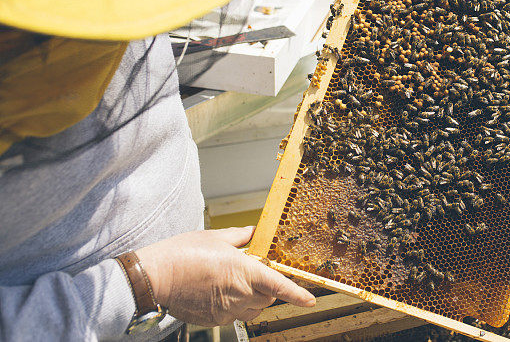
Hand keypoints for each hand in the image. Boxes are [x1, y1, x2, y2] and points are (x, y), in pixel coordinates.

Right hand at [136, 226, 314, 325]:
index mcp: (244, 272)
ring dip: (254, 298)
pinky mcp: (215, 320)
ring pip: (254, 309)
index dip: (297, 294)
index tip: (310, 299)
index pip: (279, 286)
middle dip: (267, 286)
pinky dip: (236, 306)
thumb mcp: (216, 237)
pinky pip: (236, 316)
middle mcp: (239, 294)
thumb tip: (254, 233)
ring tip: (234, 283)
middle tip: (251, 273)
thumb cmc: (183, 253)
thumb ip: (240, 237)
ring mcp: (227, 310)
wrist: (156, 276)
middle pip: (268, 297)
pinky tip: (220, 293)